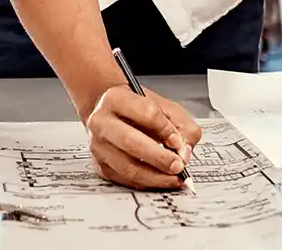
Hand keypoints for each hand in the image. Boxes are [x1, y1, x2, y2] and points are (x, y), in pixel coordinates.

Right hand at [84, 85, 202, 189]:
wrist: (113, 113)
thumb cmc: (139, 109)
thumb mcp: (165, 107)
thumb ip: (182, 126)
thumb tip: (184, 152)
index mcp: (116, 98)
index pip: (146, 113)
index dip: (165, 129)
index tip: (178, 141)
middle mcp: (101, 121)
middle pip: (131, 142)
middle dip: (159, 158)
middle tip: (178, 165)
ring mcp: (98, 145)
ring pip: (127, 166)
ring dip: (155, 176)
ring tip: (174, 177)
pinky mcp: (100, 165)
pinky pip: (125, 179)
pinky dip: (146, 183)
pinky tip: (160, 180)